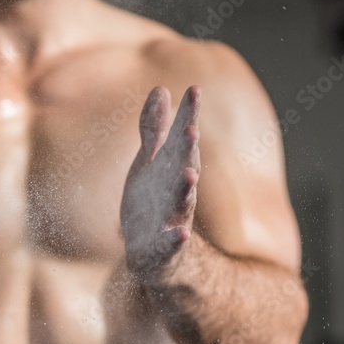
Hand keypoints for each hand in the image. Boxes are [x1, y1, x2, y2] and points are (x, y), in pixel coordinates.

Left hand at [120, 85, 200, 284]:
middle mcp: (177, 191)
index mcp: (172, 168)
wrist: (154, 255)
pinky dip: (176, 239)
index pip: (182, 138)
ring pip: (181, 204)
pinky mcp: (163, 249)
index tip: (194, 89)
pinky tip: (181, 233)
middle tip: (191, 127)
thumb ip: (154, 130)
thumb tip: (161, 88)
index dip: (188, 114)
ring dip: (185, 190)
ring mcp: (172, 220)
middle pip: (184, 167)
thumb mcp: (149, 164)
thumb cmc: (152, 203)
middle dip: (187, 149)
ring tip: (190, 175)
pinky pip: (170, 244)